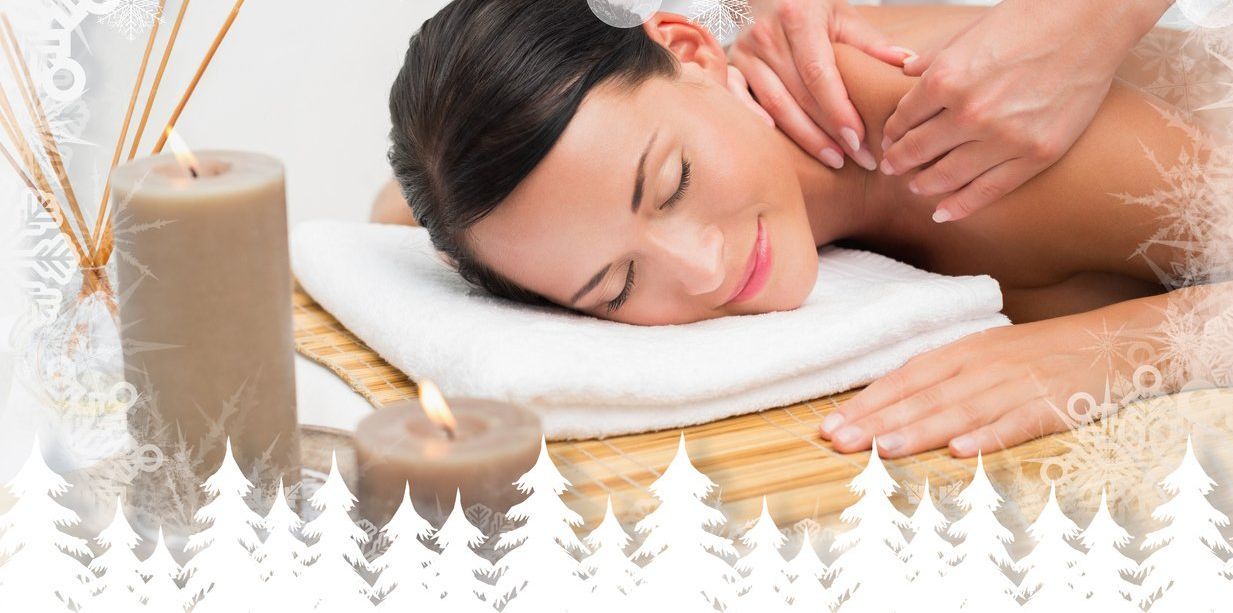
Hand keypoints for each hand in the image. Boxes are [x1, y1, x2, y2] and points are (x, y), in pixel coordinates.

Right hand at [729, 0, 913, 170]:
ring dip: (804, 138)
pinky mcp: (731, 66)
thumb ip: (870, 43)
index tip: (859, 139)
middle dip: (830, 132)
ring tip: (834, 159)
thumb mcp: (842, 16)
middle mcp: (767, 35)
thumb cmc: (811, 7)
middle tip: (858, 157)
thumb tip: (906, 66)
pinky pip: (738, 101)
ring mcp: (745, 52)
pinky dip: (755, 123)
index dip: (838, 110)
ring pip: (774, 105)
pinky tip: (778, 147)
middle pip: (799, 95)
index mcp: (798, 18)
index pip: (819, 74)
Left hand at [818, 304, 1152, 457]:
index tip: (829, 424)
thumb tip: (892, 401)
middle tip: (838, 442)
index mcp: (964, 351)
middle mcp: (983, 364)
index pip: (905, 378)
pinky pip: (1015, 423)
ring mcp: (1018, 384)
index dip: (867, 401)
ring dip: (920, 431)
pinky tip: (961, 452)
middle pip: (923, 396)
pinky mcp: (1052, 404)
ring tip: (883, 450)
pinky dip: (988, 436)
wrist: (1116, 342)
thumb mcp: (987, 354)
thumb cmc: (1042, 353)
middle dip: (877, 420)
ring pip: (960, 410)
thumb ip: (944, 375)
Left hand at [880, 0, 1158, 222]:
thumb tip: (905, 70)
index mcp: (946, 79)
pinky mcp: (1036, 155)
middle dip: (899, 161)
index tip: (890, 139)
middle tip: (892, 167)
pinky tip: (943, 212)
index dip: (892, 132)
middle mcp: (970, 114)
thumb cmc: (1030, 19)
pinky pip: (989, 190)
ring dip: (924, 184)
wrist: (1090, 20)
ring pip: (948, 176)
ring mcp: (1004, 139)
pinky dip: (961, 205)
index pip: (904, 118)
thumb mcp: (968, 33)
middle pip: (919, 150)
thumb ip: (934, 59)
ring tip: (915, 186)